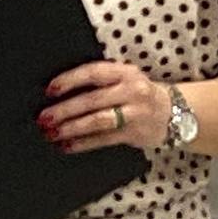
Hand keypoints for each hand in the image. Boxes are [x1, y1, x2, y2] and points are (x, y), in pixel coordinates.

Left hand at [40, 61, 172, 153]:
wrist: (174, 113)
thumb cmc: (138, 94)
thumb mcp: (125, 78)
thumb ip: (100, 81)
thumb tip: (60, 91)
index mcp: (125, 72)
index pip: (93, 73)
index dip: (70, 80)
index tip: (50, 90)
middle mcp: (131, 90)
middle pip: (92, 100)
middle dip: (64, 110)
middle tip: (43, 118)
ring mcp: (134, 113)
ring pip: (97, 121)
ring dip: (71, 128)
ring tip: (51, 133)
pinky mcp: (134, 133)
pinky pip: (103, 140)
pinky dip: (82, 143)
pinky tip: (66, 146)